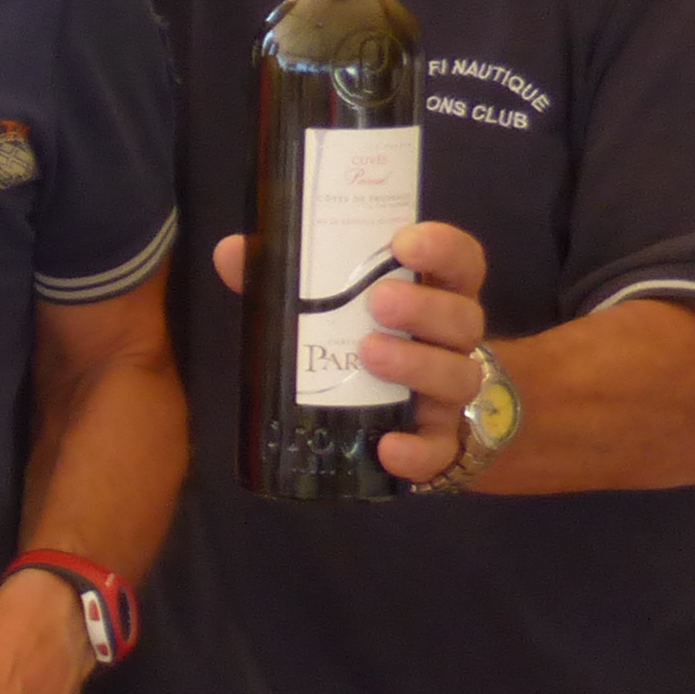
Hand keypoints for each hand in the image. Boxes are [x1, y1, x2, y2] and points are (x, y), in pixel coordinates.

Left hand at [213, 219, 494, 481]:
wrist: (395, 418)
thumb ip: (285, 277)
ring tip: (369, 353)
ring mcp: (448, 392)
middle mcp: (451, 341)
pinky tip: (387, 448)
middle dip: (425, 307)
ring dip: (418, 365)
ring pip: (458, 377)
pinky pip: (440, 449)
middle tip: (379, 301)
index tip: (404, 241)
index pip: (461, 262)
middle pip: (463, 318)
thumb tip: (230, 252)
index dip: (443, 247)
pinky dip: (418, 452)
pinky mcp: (440, 441)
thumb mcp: (326, 303)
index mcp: (434, 294)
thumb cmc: (359, 338)